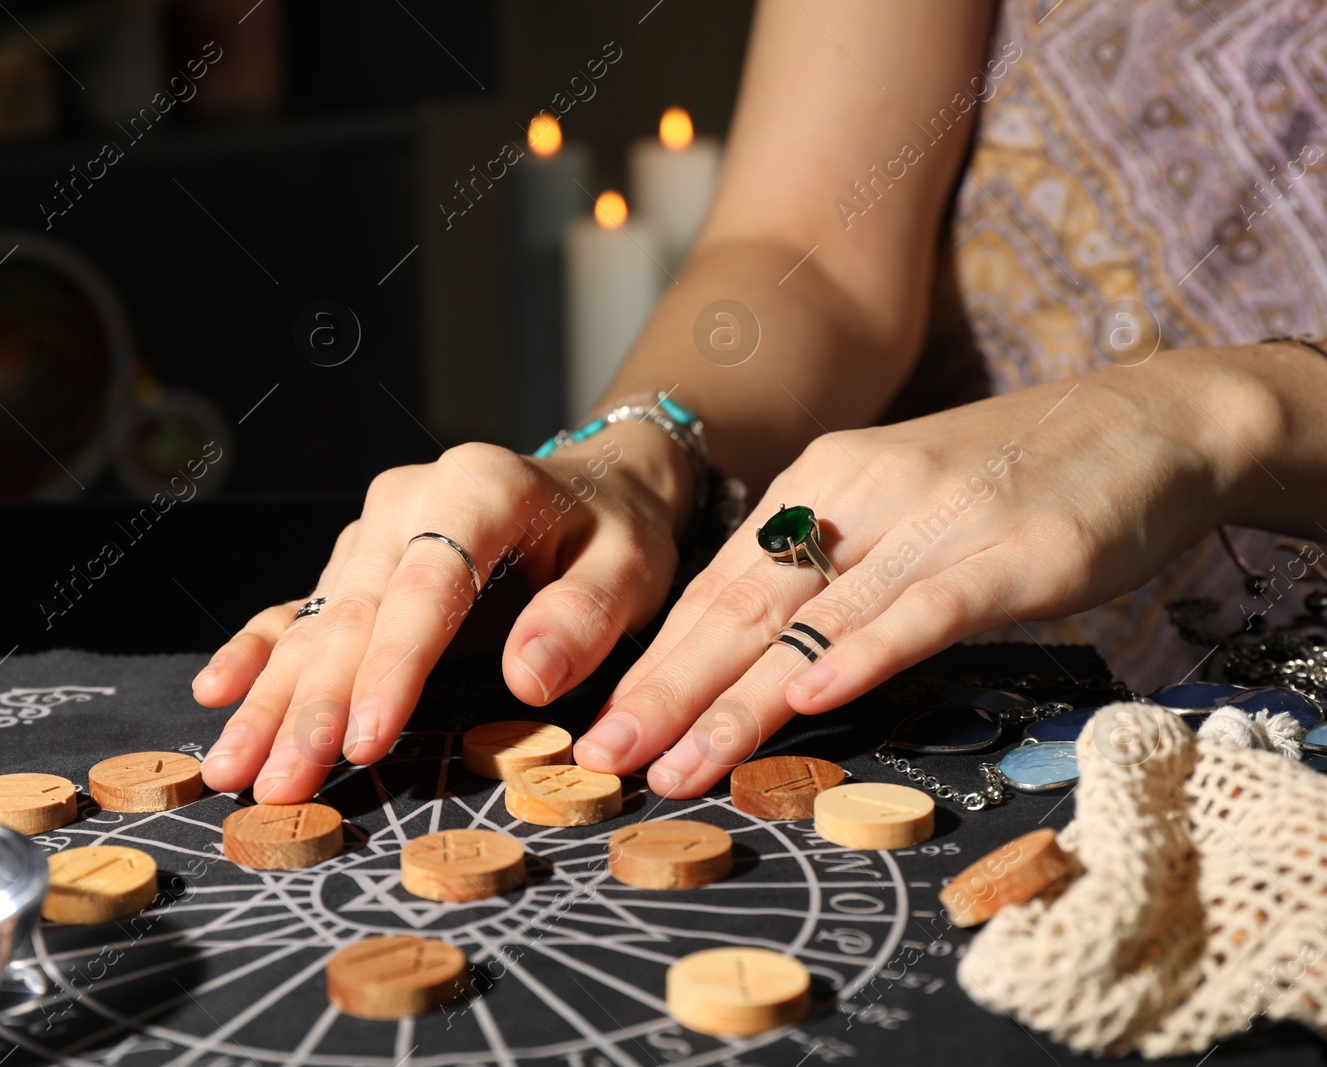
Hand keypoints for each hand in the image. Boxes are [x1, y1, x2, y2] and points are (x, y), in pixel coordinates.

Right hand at [191, 421, 692, 802]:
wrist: (594, 486)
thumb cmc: (615, 534)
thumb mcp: (633, 565)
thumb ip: (586, 616)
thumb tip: (528, 679)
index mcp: (478, 488)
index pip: (426, 587)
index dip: (392, 668)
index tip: (365, 743)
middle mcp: (410, 502)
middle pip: (352, 612)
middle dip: (310, 706)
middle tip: (275, 785)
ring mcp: (373, 531)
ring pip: (315, 621)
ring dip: (272, 699)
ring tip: (231, 768)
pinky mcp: (357, 561)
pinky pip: (300, 609)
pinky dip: (258, 652)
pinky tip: (217, 690)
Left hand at [573, 354, 1265, 797]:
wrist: (1148, 420)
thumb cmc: (1014, 477)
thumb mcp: (899, 505)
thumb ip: (831, 567)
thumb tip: (753, 654)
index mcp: (821, 482)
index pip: (718, 586)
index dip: (657, 659)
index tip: (602, 725)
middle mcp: (858, 494)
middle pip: (742, 607)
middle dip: (666, 690)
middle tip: (603, 757)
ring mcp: (933, 520)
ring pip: (813, 623)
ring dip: (736, 703)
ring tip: (676, 765)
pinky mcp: (1009, 550)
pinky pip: (920, 611)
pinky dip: (862, 656)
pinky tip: (809, 702)